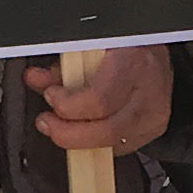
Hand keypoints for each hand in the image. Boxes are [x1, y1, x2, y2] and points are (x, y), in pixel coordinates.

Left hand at [31, 45, 171, 155]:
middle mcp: (150, 91)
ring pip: (112, 144)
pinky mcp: (154, 128)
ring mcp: (155, 113)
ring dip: (79, 141)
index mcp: (134, 62)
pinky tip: (86, 129)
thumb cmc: (125, 45)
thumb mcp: (91, 46)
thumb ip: (63, 65)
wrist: (156, 51)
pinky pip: (120, 147)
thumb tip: (36, 80)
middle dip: (68, 133)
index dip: (68, 105)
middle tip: (48, 123)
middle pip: (107, 130)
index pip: (100, 99)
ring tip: (61, 127)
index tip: (51, 97)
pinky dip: (97, 143)